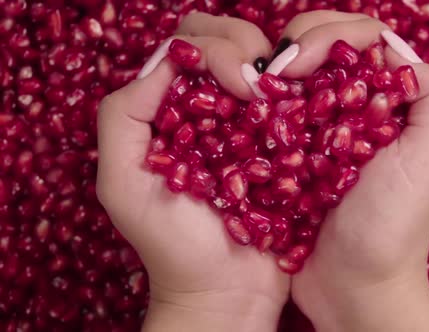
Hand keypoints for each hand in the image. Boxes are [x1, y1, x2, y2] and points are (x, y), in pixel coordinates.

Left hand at [96, 13, 287, 331]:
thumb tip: (169, 62)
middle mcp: (211, 110)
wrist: (229, 293)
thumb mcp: (124, 184)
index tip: (238, 84)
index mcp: (170, 112)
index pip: (187, 48)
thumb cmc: (175, 247)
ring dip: (274, 69)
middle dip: (242, 49)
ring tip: (279, 97)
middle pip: (226, 42)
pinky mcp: (285, 144)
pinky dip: (299, 92)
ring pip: (264, 64)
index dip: (212, 50)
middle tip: (258, 86)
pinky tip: (300, 103)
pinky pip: (294, 100)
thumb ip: (125, 117)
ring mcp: (251, 125)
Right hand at [265, 11, 428, 330]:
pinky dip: (255, 102)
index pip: (360, 39)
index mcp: (389, 101)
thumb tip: (392, 47)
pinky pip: (269, 112)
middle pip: (322, 46)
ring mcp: (317, 130)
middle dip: (295, 46)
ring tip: (256, 89)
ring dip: (271, 73)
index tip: (298, 63)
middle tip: (273, 76)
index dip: (327, 36)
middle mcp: (353, 108)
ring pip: (292, 75)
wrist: (353, 288)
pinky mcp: (287, 153)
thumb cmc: (393, 229)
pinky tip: (246, 106)